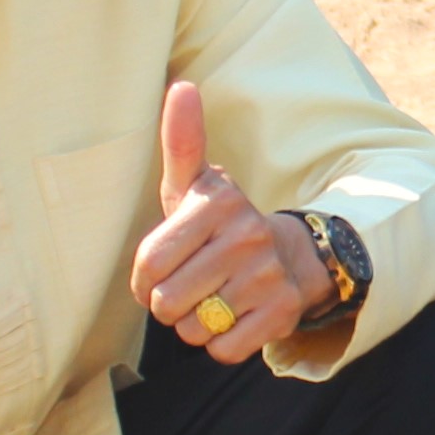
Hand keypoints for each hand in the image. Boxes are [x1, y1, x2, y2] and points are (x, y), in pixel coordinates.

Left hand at [130, 81, 324, 362]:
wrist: (292, 256)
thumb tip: (181, 85)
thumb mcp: (196, 183)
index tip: (156, 275)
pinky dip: (221, 342)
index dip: (143, 281)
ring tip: (214, 299)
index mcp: (217, 203)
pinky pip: (223, 349)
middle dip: (169, 304)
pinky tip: (235, 316)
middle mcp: (246, 237)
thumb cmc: (221, 223)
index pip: (149, 265)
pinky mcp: (282, 313)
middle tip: (190, 287)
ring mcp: (267, 276)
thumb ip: (181, 141)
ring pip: (194, 328)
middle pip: (167, 302)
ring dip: (195, 324)